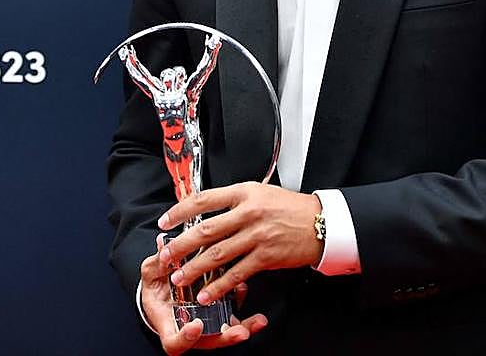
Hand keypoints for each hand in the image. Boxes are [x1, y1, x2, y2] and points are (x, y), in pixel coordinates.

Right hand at [140, 236, 267, 353]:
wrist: (162, 292)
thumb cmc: (156, 286)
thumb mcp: (151, 274)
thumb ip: (157, 264)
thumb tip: (164, 247)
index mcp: (167, 324)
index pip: (174, 342)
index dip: (185, 337)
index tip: (196, 325)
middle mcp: (188, 330)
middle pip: (208, 342)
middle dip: (226, 337)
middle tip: (241, 332)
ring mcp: (205, 325)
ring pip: (224, 334)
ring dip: (243, 328)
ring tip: (257, 321)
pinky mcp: (217, 315)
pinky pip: (232, 319)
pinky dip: (244, 313)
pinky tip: (248, 297)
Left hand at [158, 182, 322, 304]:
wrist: (321, 223)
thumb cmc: (290, 207)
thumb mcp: (260, 192)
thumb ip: (234, 201)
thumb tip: (204, 212)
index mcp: (244, 192)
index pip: (204, 199)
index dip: (180, 211)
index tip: (165, 222)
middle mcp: (248, 212)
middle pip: (206, 230)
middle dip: (181, 246)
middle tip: (165, 256)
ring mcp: (257, 235)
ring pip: (217, 254)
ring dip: (194, 268)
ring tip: (179, 278)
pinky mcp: (266, 256)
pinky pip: (237, 273)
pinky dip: (219, 286)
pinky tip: (207, 293)